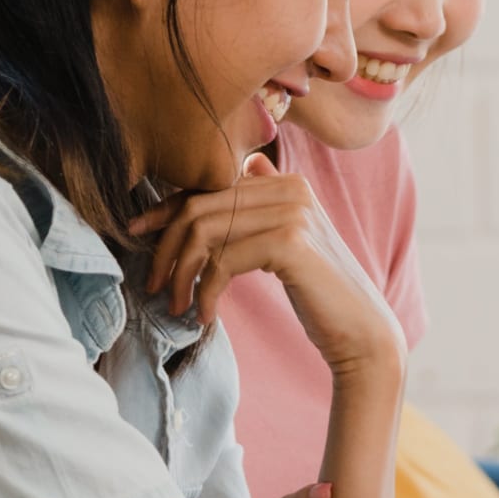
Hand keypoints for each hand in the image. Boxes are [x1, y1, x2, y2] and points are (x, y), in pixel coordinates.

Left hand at [126, 155, 404, 377]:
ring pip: (205, 231)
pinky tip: (204, 315)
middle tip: (153, 284)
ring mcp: (293, 212)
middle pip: (200, 206)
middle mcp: (290, 187)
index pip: (209, 186)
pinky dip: (205, 291)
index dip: (166, 209)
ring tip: (175, 305)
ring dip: (180, 273)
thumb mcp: (286, 243)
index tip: (138, 234)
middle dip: (166, 247)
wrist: (360, 331)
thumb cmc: (318, 293)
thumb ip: (263, 208)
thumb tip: (243, 166)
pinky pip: (223, 261)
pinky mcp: (290, 243)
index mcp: (286, 182)